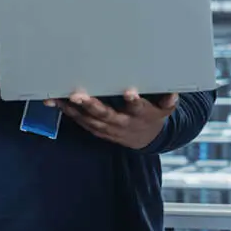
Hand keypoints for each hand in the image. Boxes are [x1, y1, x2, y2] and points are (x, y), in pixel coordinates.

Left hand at [49, 89, 177, 149]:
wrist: (145, 138)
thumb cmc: (153, 114)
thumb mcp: (164, 109)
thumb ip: (168, 101)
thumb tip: (173, 94)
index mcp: (140, 115)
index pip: (138, 108)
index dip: (134, 101)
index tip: (130, 92)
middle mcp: (122, 123)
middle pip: (106, 115)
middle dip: (92, 106)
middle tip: (79, 95)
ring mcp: (108, 128)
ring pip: (89, 120)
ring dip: (73, 110)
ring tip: (58, 98)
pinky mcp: (97, 130)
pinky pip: (81, 122)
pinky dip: (68, 113)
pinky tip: (56, 103)